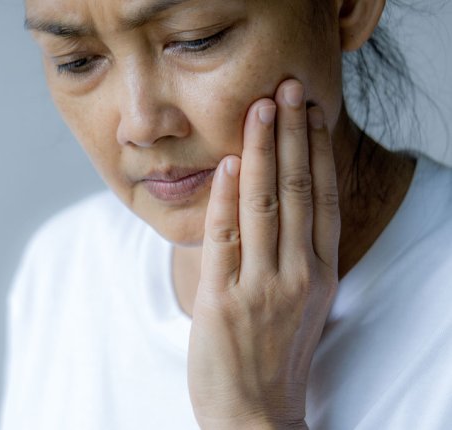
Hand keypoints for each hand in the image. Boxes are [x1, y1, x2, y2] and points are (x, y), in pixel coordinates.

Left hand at [187, 79, 339, 429]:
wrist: (255, 417)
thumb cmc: (273, 357)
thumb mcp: (299, 303)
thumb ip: (293, 257)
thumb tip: (277, 206)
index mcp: (319, 274)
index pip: (320, 198)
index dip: (315, 150)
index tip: (310, 111)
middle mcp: (298, 275)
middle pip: (296, 190)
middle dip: (290, 135)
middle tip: (286, 89)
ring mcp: (262, 288)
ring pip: (263, 205)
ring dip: (259, 151)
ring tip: (259, 110)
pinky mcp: (224, 301)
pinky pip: (225, 239)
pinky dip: (226, 199)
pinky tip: (227, 165)